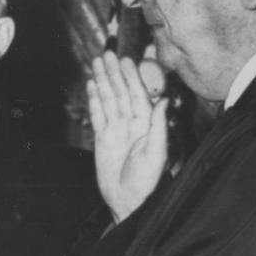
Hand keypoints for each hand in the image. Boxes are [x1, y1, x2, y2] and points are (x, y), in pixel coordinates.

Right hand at [87, 50, 168, 222]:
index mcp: (146, 125)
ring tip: (97, 63)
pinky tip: (92, 86)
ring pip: (108, 100)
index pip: (138, 95)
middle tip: (107, 54)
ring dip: (103, 81)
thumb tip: (163, 101)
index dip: (132, 77)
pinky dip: (94, 99)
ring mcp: (116, 130)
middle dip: (114, 73)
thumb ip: (158, 127)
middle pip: (121, 92)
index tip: (126, 60)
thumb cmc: (146, 182)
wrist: (128, 202)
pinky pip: (98, 114)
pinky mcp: (102, 138)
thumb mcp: (156, 154)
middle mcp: (131, 124)